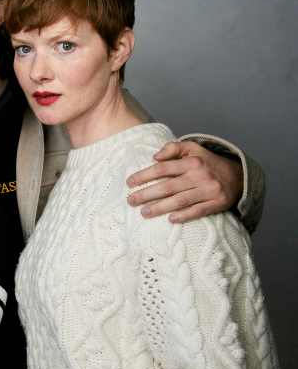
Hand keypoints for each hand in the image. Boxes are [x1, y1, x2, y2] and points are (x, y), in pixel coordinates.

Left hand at [126, 140, 242, 222]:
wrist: (238, 176)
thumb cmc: (207, 162)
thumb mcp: (193, 148)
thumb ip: (173, 148)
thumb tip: (154, 157)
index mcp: (192, 162)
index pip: (163, 169)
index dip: (144, 176)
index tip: (129, 182)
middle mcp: (200, 176)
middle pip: (168, 187)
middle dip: (146, 194)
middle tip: (130, 200)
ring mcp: (210, 190)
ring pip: (180, 201)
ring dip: (160, 208)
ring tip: (143, 212)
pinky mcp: (218, 203)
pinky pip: (198, 211)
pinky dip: (184, 216)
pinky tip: (170, 219)